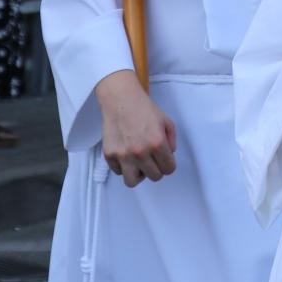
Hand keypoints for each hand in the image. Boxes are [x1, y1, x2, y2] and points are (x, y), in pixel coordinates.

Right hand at [97, 70, 177, 187]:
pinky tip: (126, 154)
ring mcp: (123, 155)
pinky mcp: (109, 155)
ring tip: (138, 163)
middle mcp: (140, 152)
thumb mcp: (167, 122)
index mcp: (157, 143)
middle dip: (156, 168)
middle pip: (154, 177)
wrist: (121, 100)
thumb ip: (172, 141)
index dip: (168, 164)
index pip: (169, 169)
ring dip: (138, 174)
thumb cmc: (145, 109)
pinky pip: (118, 171)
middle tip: (152, 158)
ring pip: (132, 181)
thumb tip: (169, 156)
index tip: (164, 159)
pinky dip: (123, 166)